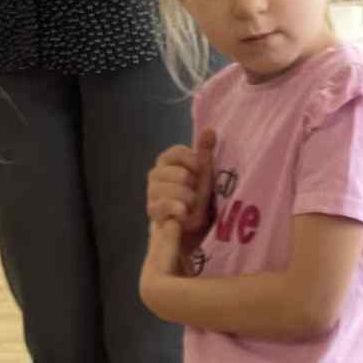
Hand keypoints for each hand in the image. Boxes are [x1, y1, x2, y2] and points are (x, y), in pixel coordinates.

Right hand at [147, 130, 216, 245]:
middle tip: (195, 194)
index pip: (174, 153)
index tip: (200, 168)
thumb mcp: (205, 177)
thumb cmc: (198, 200)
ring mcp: (152, 194)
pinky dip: (177, 209)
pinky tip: (184, 214)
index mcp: (167, 163)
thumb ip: (205, 153)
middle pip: (173, 172)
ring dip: (186, 198)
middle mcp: (155, 176)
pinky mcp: (152, 211)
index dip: (189, 159)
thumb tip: (210, 130)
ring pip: (169, 189)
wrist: (190, 233)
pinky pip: (163, 205)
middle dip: (190, 183)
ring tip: (191, 206)